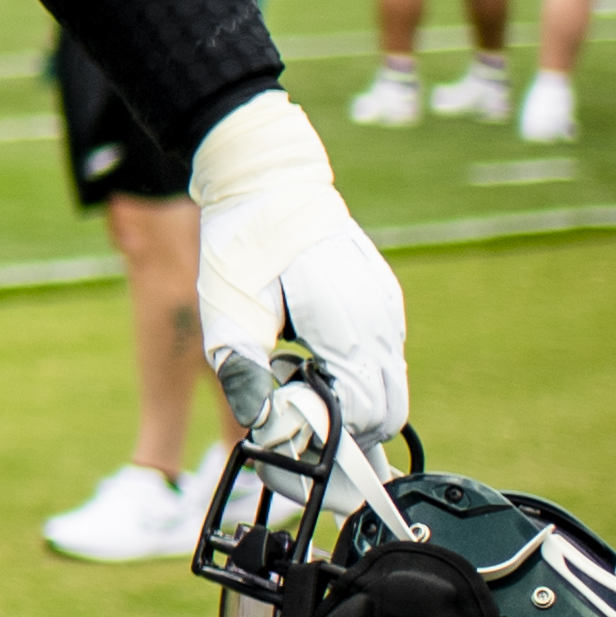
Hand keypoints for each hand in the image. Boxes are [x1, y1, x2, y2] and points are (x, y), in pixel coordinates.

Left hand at [190, 91, 406, 443]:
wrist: (268, 181)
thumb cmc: (244, 240)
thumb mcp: (226, 309)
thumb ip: (243, 371)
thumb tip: (263, 425)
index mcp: (349, 325)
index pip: (364, 414)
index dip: (327, 435)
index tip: (286, 427)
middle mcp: (381, 320)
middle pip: (388, 411)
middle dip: (345, 428)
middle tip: (291, 413)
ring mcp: (388, 310)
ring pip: (389, 387)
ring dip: (349, 402)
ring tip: (296, 376)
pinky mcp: (384, 302)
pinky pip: (382, 360)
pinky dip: (355, 376)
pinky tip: (311, 356)